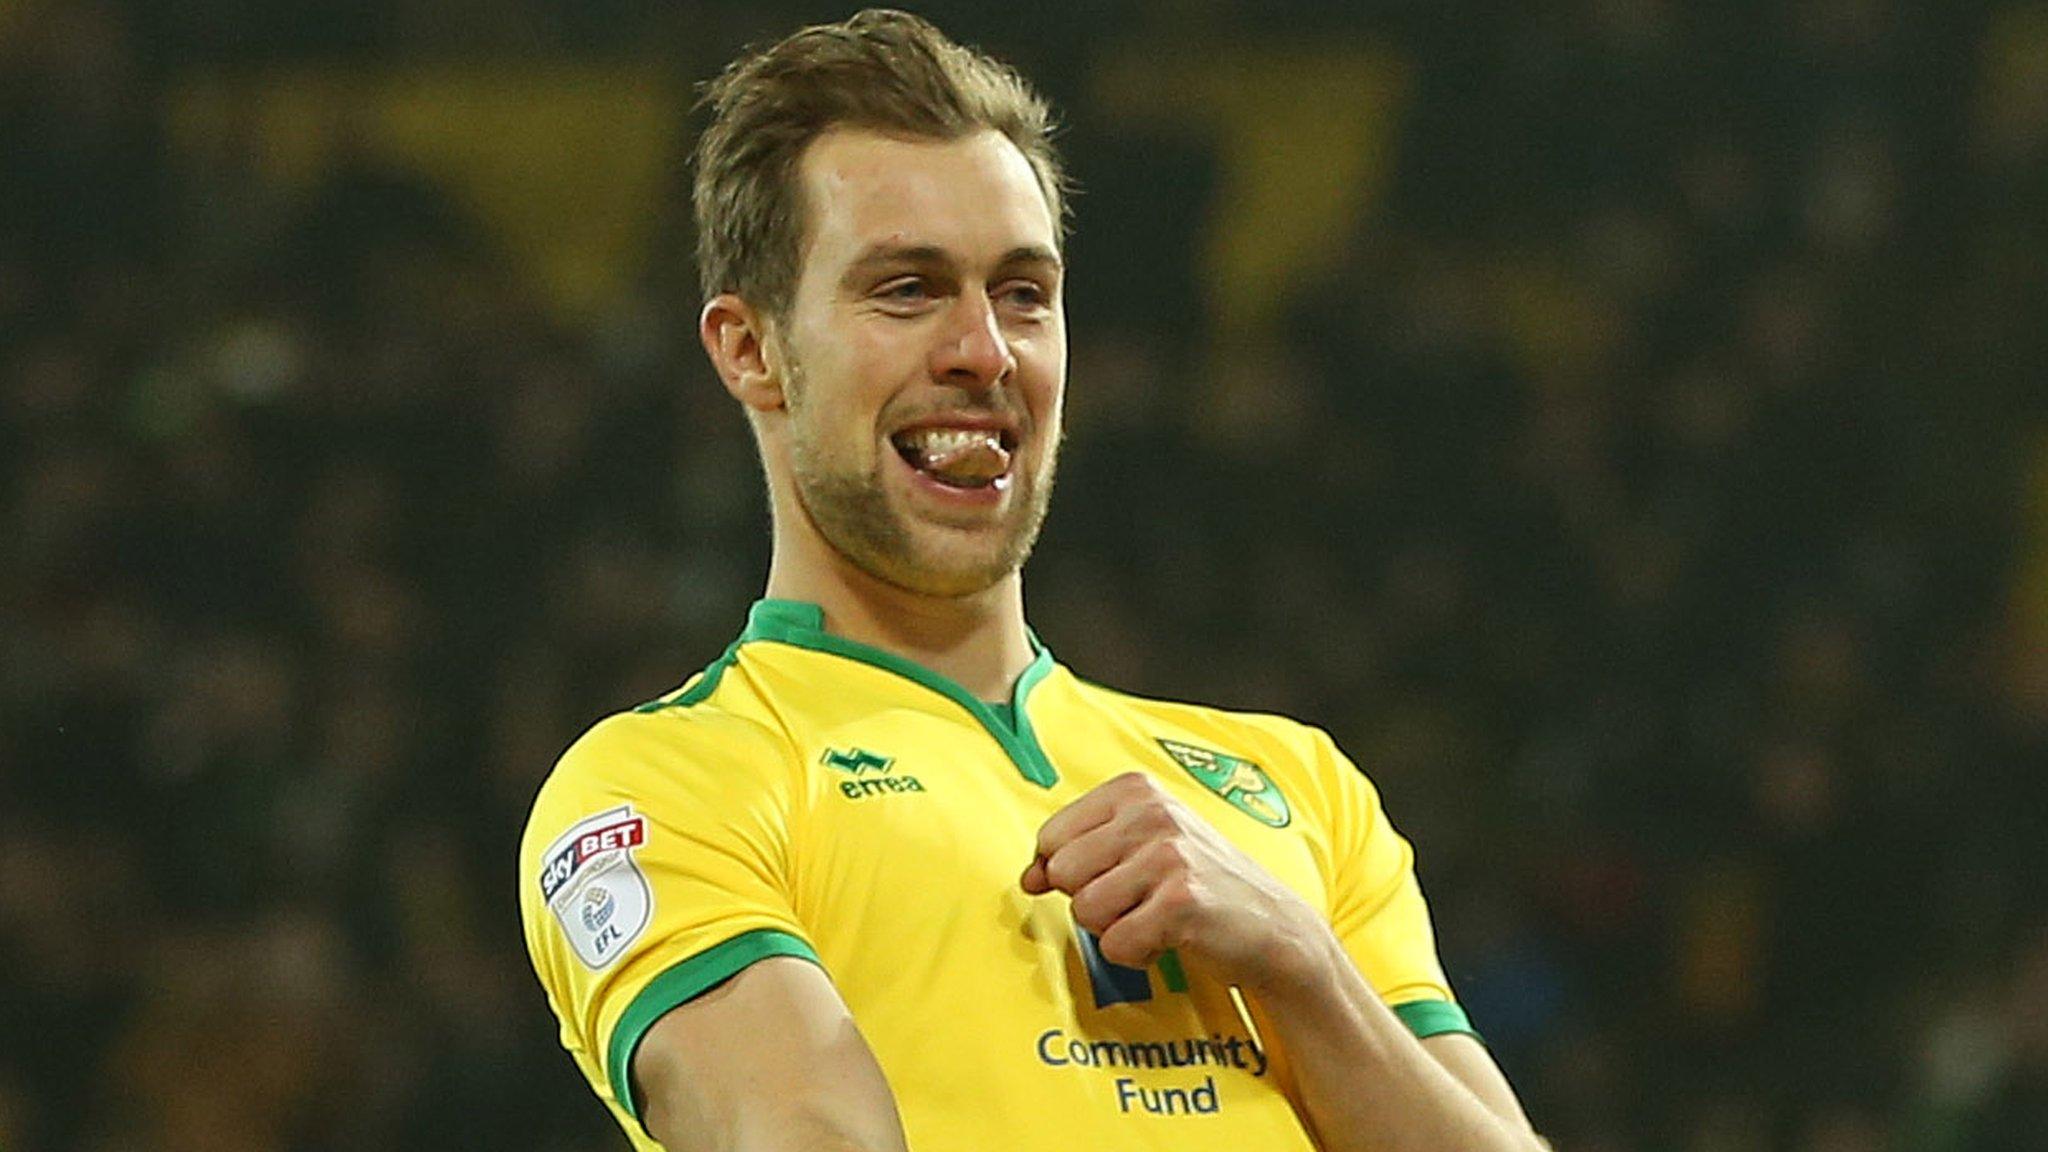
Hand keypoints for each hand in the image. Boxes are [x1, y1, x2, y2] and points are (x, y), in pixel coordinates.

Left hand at [1020, 771, 1324, 992]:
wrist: (1273, 926)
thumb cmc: (1197, 885)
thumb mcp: (1139, 848)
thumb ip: (1077, 853)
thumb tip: (1028, 878)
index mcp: (1135, 789)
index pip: (1051, 837)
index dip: (1072, 873)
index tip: (1116, 878)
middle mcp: (1151, 811)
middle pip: (1062, 874)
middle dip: (1093, 900)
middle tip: (1142, 900)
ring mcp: (1169, 854)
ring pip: (1084, 911)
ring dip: (1116, 929)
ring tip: (1157, 917)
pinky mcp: (1181, 901)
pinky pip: (1115, 944)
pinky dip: (1137, 954)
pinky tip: (1172, 938)